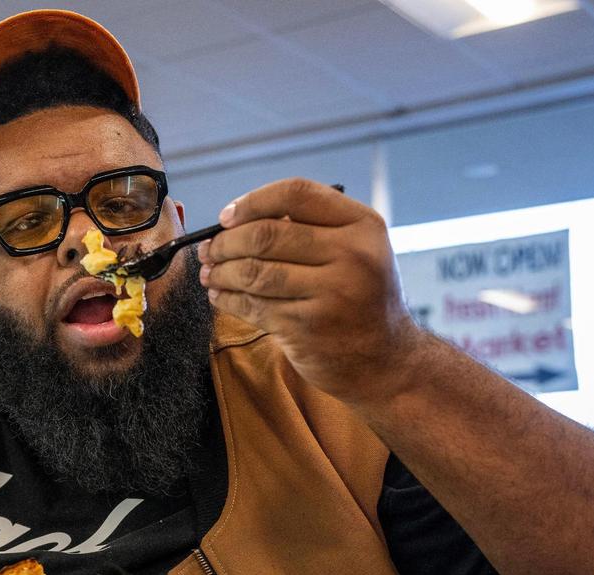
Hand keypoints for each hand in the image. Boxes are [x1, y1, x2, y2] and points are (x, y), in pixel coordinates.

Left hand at [198, 177, 423, 405]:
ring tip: (210, 274)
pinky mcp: (308, 327)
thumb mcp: (356, 251)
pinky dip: (228, 300)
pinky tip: (221, 296)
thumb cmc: (359, 298)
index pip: (295, 194)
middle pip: (266, 235)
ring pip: (254, 272)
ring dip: (221, 272)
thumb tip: (237, 220)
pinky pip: (253, 306)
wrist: (385, 361)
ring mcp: (331, 293)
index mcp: (363, 225)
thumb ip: (311, 228)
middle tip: (209, 250)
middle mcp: (352, 255)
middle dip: (226, 242)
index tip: (226, 216)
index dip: (252, 202)